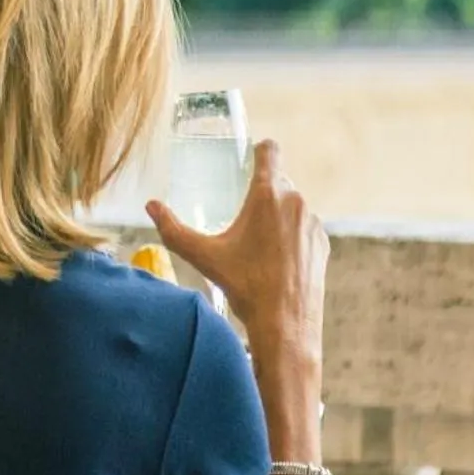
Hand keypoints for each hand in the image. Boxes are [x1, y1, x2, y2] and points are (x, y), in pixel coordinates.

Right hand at [147, 140, 327, 361]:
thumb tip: (151, 206)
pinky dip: (291, 236)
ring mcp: (312, 224)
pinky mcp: (322, 244)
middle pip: (277, 182)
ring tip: (257, 243)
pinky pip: (304, 228)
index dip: (259, 150)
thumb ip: (172, 229)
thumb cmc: (244, 285)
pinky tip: (275, 259)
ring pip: (292, 206)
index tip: (248, 159)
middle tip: (241, 215)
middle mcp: (295, 202)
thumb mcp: (203, 256)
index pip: (270, 151)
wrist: (285, 324)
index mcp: (267, 196)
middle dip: (261, 193)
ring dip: (276, 215)